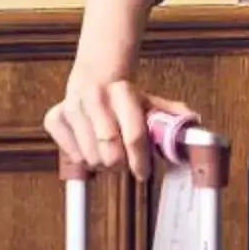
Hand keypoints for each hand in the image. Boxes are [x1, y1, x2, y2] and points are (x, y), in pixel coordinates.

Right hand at [43, 47, 197, 176]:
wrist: (94, 76)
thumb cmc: (126, 96)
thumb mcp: (150, 102)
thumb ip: (170, 115)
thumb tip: (194, 122)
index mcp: (123, 92)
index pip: (134, 135)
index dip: (140, 160)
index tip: (143, 173)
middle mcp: (95, 97)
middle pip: (110, 152)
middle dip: (120, 164)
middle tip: (125, 162)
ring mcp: (72, 107)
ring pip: (90, 157)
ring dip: (102, 164)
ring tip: (109, 154)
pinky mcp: (54, 117)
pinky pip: (70, 155)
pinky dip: (82, 159)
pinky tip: (91, 148)